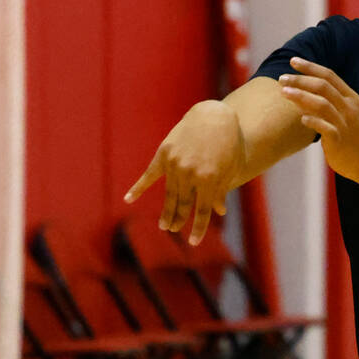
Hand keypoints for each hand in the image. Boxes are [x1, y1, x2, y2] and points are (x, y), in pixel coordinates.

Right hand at [124, 100, 245, 244]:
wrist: (213, 116)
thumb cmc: (227, 143)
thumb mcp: (229, 168)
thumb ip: (221, 190)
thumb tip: (218, 212)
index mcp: (208, 178)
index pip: (201, 210)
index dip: (198, 228)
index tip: (194, 242)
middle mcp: (189, 172)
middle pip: (182, 204)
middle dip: (178, 219)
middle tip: (173, 229)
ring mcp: (175, 163)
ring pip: (169, 193)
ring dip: (166, 210)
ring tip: (164, 225)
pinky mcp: (164, 153)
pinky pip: (149, 175)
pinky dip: (138, 187)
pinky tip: (128, 198)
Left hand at [278, 56, 358, 183]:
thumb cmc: (349, 134)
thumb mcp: (342, 112)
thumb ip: (324, 100)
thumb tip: (298, 89)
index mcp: (350, 97)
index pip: (329, 76)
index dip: (310, 67)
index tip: (293, 60)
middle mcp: (348, 107)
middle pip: (323, 86)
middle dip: (301, 80)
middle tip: (282, 78)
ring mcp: (345, 123)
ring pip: (322, 104)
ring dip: (301, 96)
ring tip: (284, 92)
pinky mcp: (339, 140)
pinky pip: (324, 127)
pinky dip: (312, 121)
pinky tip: (301, 118)